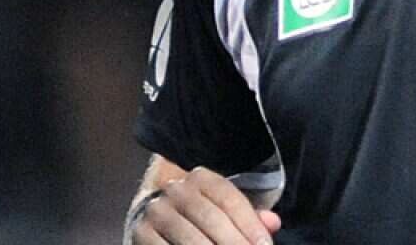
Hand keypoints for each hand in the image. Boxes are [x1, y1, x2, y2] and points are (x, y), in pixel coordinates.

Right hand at [128, 166, 281, 244]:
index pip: (230, 200)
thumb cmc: (201, 218)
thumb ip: (250, 218)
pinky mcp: (142, 233)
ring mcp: (157, 211)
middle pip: (212, 218)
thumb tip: (273, 222)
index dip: (250, 226)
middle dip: (234, 243)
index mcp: (201, 178)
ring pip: (190, 237)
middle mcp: (176, 189)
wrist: (156, 219)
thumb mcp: (225, 212)